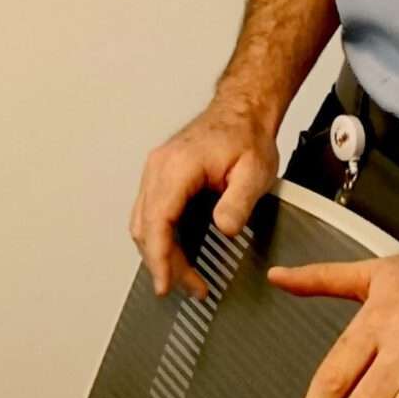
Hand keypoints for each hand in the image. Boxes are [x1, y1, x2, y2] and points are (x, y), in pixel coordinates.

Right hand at [129, 96, 279, 299]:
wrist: (242, 110)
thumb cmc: (246, 135)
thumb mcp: (254, 171)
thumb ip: (238, 202)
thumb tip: (224, 229)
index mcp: (177, 166)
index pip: (158, 220)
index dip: (159, 257)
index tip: (164, 284)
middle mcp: (159, 167)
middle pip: (147, 226)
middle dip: (164, 263)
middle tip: (192, 288)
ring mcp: (156, 170)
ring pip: (144, 222)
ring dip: (161, 253)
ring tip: (188, 278)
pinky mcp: (160, 175)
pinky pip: (150, 212)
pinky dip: (160, 237)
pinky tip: (178, 253)